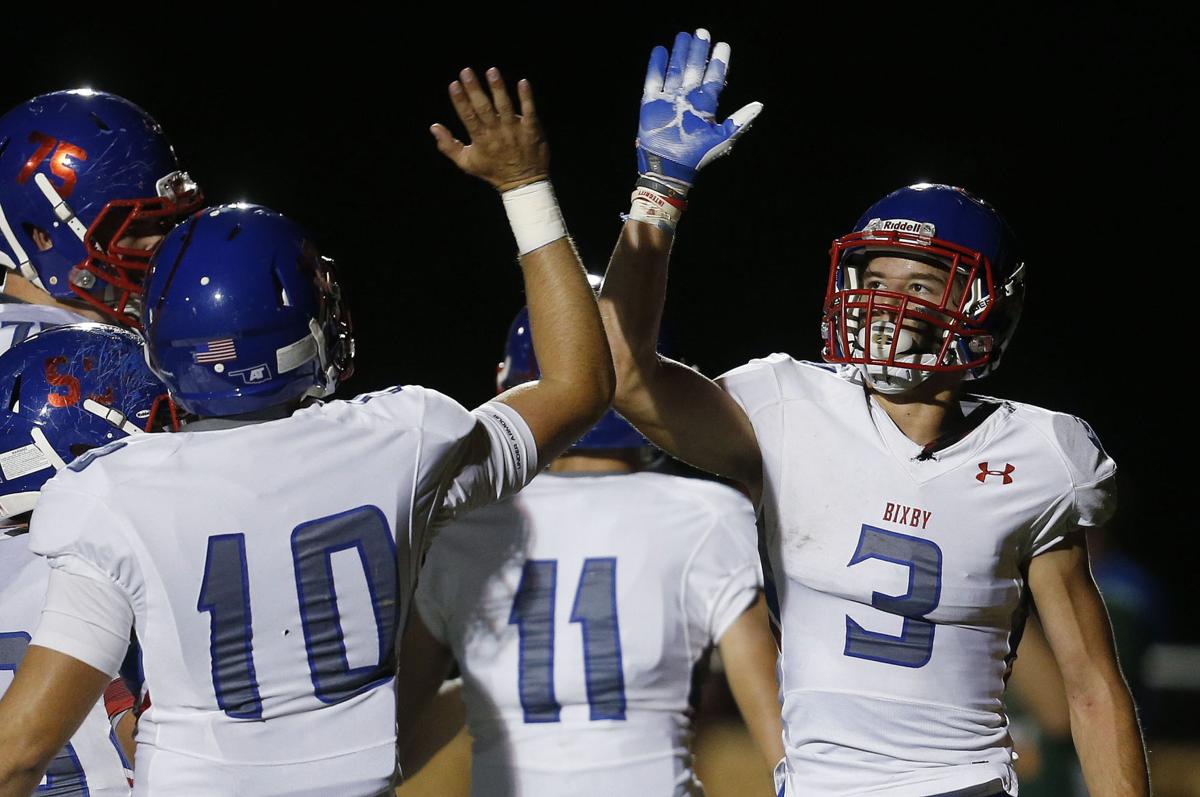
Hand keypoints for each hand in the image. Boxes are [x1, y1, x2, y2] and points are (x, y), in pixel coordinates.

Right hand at [432, 68, 548, 191]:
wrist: (523, 183)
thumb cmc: (493, 171)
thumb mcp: (467, 163)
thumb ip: (449, 146)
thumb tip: (434, 127)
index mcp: (480, 139)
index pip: (468, 116)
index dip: (460, 100)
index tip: (453, 84)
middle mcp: (497, 133)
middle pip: (484, 108)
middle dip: (475, 89)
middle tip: (467, 71)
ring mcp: (515, 131)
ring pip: (505, 107)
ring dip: (498, 88)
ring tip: (491, 71)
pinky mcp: (531, 130)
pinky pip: (529, 112)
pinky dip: (526, 97)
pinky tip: (522, 82)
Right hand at [637, 29, 762, 185]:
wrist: (669, 167)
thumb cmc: (697, 155)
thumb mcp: (723, 138)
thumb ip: (740, 120)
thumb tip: (760, 105)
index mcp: (705, 105)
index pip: (713, 77)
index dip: (718, 61)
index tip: (722, 45)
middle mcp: (688, 99)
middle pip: (694, 69)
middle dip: (698, 51)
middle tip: (702, 32)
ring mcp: (670, 100)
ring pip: (675, 70)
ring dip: (679, 53)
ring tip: (683, 36)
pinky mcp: (652, 104)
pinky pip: (654, 81)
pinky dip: (656, 66)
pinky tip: (660, 52)